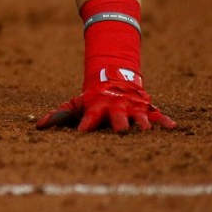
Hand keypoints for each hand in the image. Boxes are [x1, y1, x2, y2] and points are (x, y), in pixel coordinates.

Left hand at [36, 67, 176, 132]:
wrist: (113, 78)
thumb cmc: (91, 99)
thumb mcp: (74, 104)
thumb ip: (58, 116)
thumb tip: (37, 127)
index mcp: (97, 108)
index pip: (90, 118)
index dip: (86, 125)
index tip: (82, 133)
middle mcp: (116, 108)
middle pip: (118, 118)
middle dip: (119, 125)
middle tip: (121, 133)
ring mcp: (132, 108)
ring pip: (139, 117)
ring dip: (142, 124)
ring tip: (146, 131)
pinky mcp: (146, 108)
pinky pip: (158, 115)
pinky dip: (165, 121)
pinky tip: (174, 127)